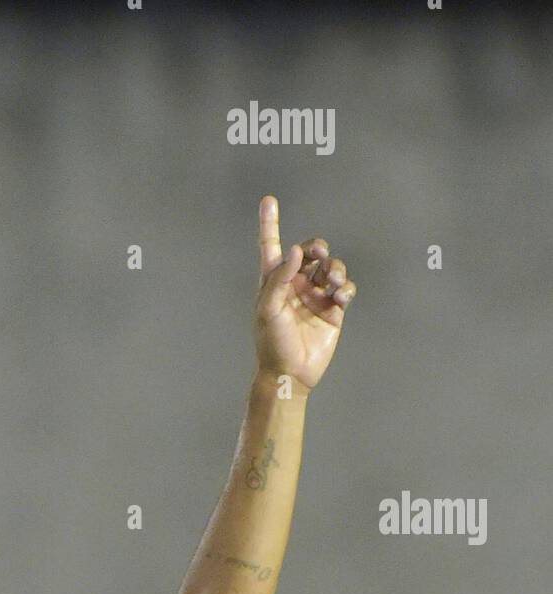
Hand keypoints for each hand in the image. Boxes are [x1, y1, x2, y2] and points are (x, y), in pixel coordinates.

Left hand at [254, 195, 355, 392]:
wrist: (291, 372)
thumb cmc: (272, 343)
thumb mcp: (268, 309)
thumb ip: (280, 278)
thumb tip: (297, 250)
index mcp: (274, 282)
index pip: (272, 247)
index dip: (270, 224)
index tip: (269, 200)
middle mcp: (295, 285)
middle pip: (311, 252)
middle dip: (318, 247)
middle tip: (319, 254)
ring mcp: (315, 296)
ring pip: (331, 268)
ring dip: (334, 269)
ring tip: (332, 283)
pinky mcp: (333, 310)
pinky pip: (345, 288)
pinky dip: (346, 287)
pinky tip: (340, 296)